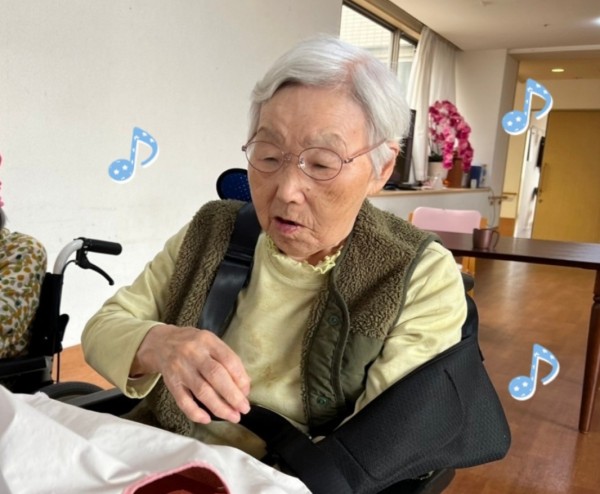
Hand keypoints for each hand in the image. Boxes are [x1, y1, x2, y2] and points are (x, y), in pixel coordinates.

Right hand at [132, 324, 250, 423]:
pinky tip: (207, 419)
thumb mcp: (210, 342)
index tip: (246, 392)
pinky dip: (195, 412)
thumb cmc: (193, 345)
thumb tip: (243, 386)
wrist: (161, 343)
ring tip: (233, 416)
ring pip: (202, 391)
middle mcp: (193, 353)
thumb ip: (226, 359)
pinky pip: (183, 401)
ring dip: (219, 407)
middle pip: (216, 376)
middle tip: (244, 408)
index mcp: (208, 341)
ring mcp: (181, 369)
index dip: (240, 378)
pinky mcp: (171, 383)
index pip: (228, 360)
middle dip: (233, 396)